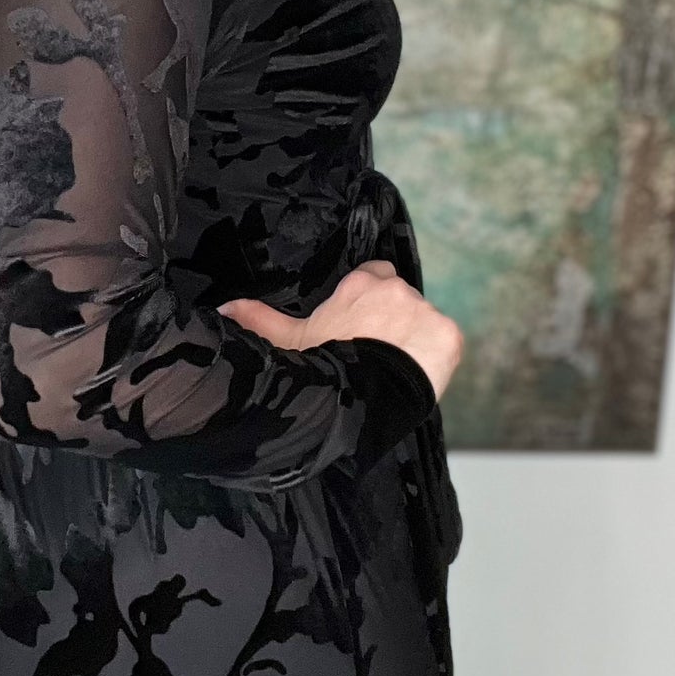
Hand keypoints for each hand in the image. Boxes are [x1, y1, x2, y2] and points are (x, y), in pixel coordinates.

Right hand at [217, 259, 463, 402]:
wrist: (358, 398)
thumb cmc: (321, 367)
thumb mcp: (287, 342)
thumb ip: (260, 318)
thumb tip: (226, 308)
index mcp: (360, 284)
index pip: (374, 276)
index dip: (369, 300)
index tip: (361, 324)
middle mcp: (395, 289)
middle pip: (401, 300)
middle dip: (393, 321)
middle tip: (376, 352)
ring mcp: (425, 311)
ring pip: (424, 321)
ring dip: (415, 339)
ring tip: (394, 369)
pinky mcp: (449, 335)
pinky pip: (446, 342)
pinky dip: (436, 357)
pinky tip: (417, 374)